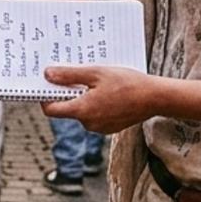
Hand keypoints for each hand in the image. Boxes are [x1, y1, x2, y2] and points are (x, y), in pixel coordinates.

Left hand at [42, 66, 157, 133]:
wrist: (155, 98)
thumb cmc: (127, 83)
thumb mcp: (96, 73)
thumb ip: (69, 75)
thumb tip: (47, 75)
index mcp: (82, 111)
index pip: (51, 110)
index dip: (45, 96)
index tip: (47, 83)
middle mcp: (88, 124)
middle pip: (67, 109)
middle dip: (68, 92)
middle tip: (74, 74)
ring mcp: (100, 128)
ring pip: (82, 111)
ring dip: (83, 96)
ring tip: (95, 80)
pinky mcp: (110, 127)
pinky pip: (95, 115)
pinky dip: (95, 103)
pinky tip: (106, 90)